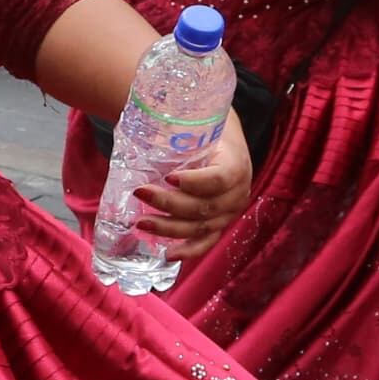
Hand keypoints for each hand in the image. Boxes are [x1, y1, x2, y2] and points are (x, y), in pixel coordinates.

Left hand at [132, 117, 251, 255]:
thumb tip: (141, 135)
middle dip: (169, 204)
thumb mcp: (196, 125)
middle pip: (205, 207)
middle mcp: (238, 192)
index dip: (195, 182)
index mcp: (236, 164)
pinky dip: (188, 250)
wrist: (222, 137)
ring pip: (201, 227)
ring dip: (169, 228)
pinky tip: (168, 253)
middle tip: (140, 193)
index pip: (220, 178)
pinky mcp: (220, 224)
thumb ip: (176, 133)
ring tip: (141, 222)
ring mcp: (230, 212)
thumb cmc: (205, 129)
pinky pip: (206, 243)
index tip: (168, 177)